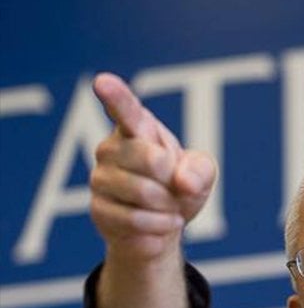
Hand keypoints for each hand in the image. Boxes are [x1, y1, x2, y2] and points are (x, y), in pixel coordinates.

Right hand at [90, 73, 215, 262]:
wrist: (165, 225)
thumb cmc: (180, 188)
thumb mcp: (201, 174)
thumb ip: (200, 170)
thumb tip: (182, 182)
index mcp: (137, 129)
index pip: (125, 109)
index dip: (115, 95)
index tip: (103, 82)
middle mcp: (111, 148)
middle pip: (150, 159)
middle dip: (173, 180)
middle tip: (175, 188)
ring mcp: (100, 179)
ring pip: (142, 192)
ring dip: (168, 206)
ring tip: (168, 206)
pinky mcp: (98, 210)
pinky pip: (135, 220)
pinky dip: (160, 226)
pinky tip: (162, 223)